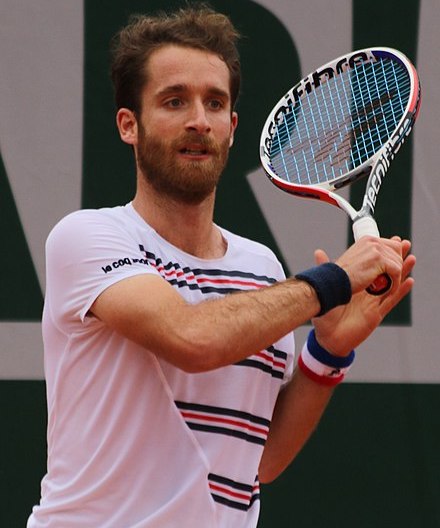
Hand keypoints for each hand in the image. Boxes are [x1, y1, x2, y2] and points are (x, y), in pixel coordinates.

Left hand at [312, 238, 415, 355]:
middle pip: (385, 273)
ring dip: (402, 272)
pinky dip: (399, 292)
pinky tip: (409, 281)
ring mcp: (373, 304)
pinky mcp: (375, 315)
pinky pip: (390, 302)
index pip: (372, 268)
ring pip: (392, 285)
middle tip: (405, 243)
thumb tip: (319, 252)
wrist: (327, 338)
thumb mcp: (325, 292)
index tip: (390, 240)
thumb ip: (325, 272)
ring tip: (411, 258)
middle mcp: (367, 293)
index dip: (381, 255)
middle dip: (396, 258)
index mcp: (356, 286)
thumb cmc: (326, 316)